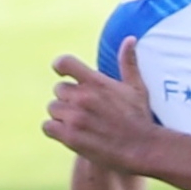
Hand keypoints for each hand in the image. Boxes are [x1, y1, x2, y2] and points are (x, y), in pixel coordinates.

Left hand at [43, 38, 161, 173]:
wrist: (143, 150)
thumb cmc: (141, 119)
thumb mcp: (137, 88)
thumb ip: (128, 63)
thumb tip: (129, 39)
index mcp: (96, 82)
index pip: (64, 63)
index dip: (60, 67)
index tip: (63, 74)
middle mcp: (83, 97)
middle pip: (58, 90)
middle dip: (68, 99)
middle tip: (84, 111)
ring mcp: (75, 117)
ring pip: (52, 109)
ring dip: (62, 116)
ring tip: (80, 124)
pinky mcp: (70, 136)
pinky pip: (47, 127)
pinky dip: (55, 131)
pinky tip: (70, 134)